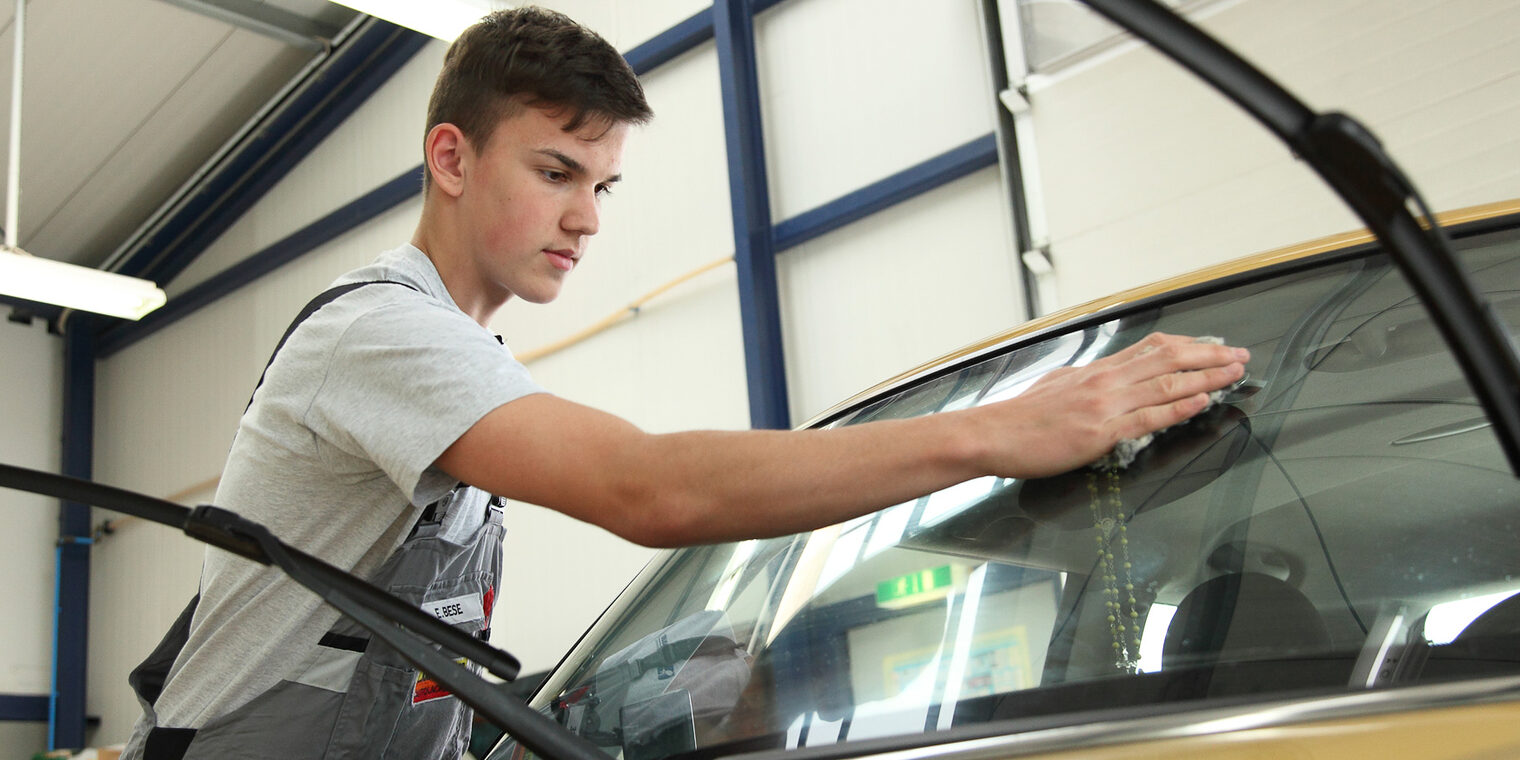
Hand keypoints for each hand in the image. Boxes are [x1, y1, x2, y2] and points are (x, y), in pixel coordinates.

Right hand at [971, 332, 1247, 478]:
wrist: (993, 433)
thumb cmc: (1021, 416)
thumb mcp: (1057, 385)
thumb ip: (1087, 381)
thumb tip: (1106, 381)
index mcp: (1097, 370)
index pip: (1153, 348)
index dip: (1190, 345)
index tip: (1214, 346)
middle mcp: (1106, 380)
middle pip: (1169, 359)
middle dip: (1210, 356)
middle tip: (1240, 355)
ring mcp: (1105, 405)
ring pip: (1167, 384)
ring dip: (1207, 377)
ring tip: (1234, 374)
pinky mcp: (1101, 432)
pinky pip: (1149, 417)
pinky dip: (1179, 407)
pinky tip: (1202, 400)